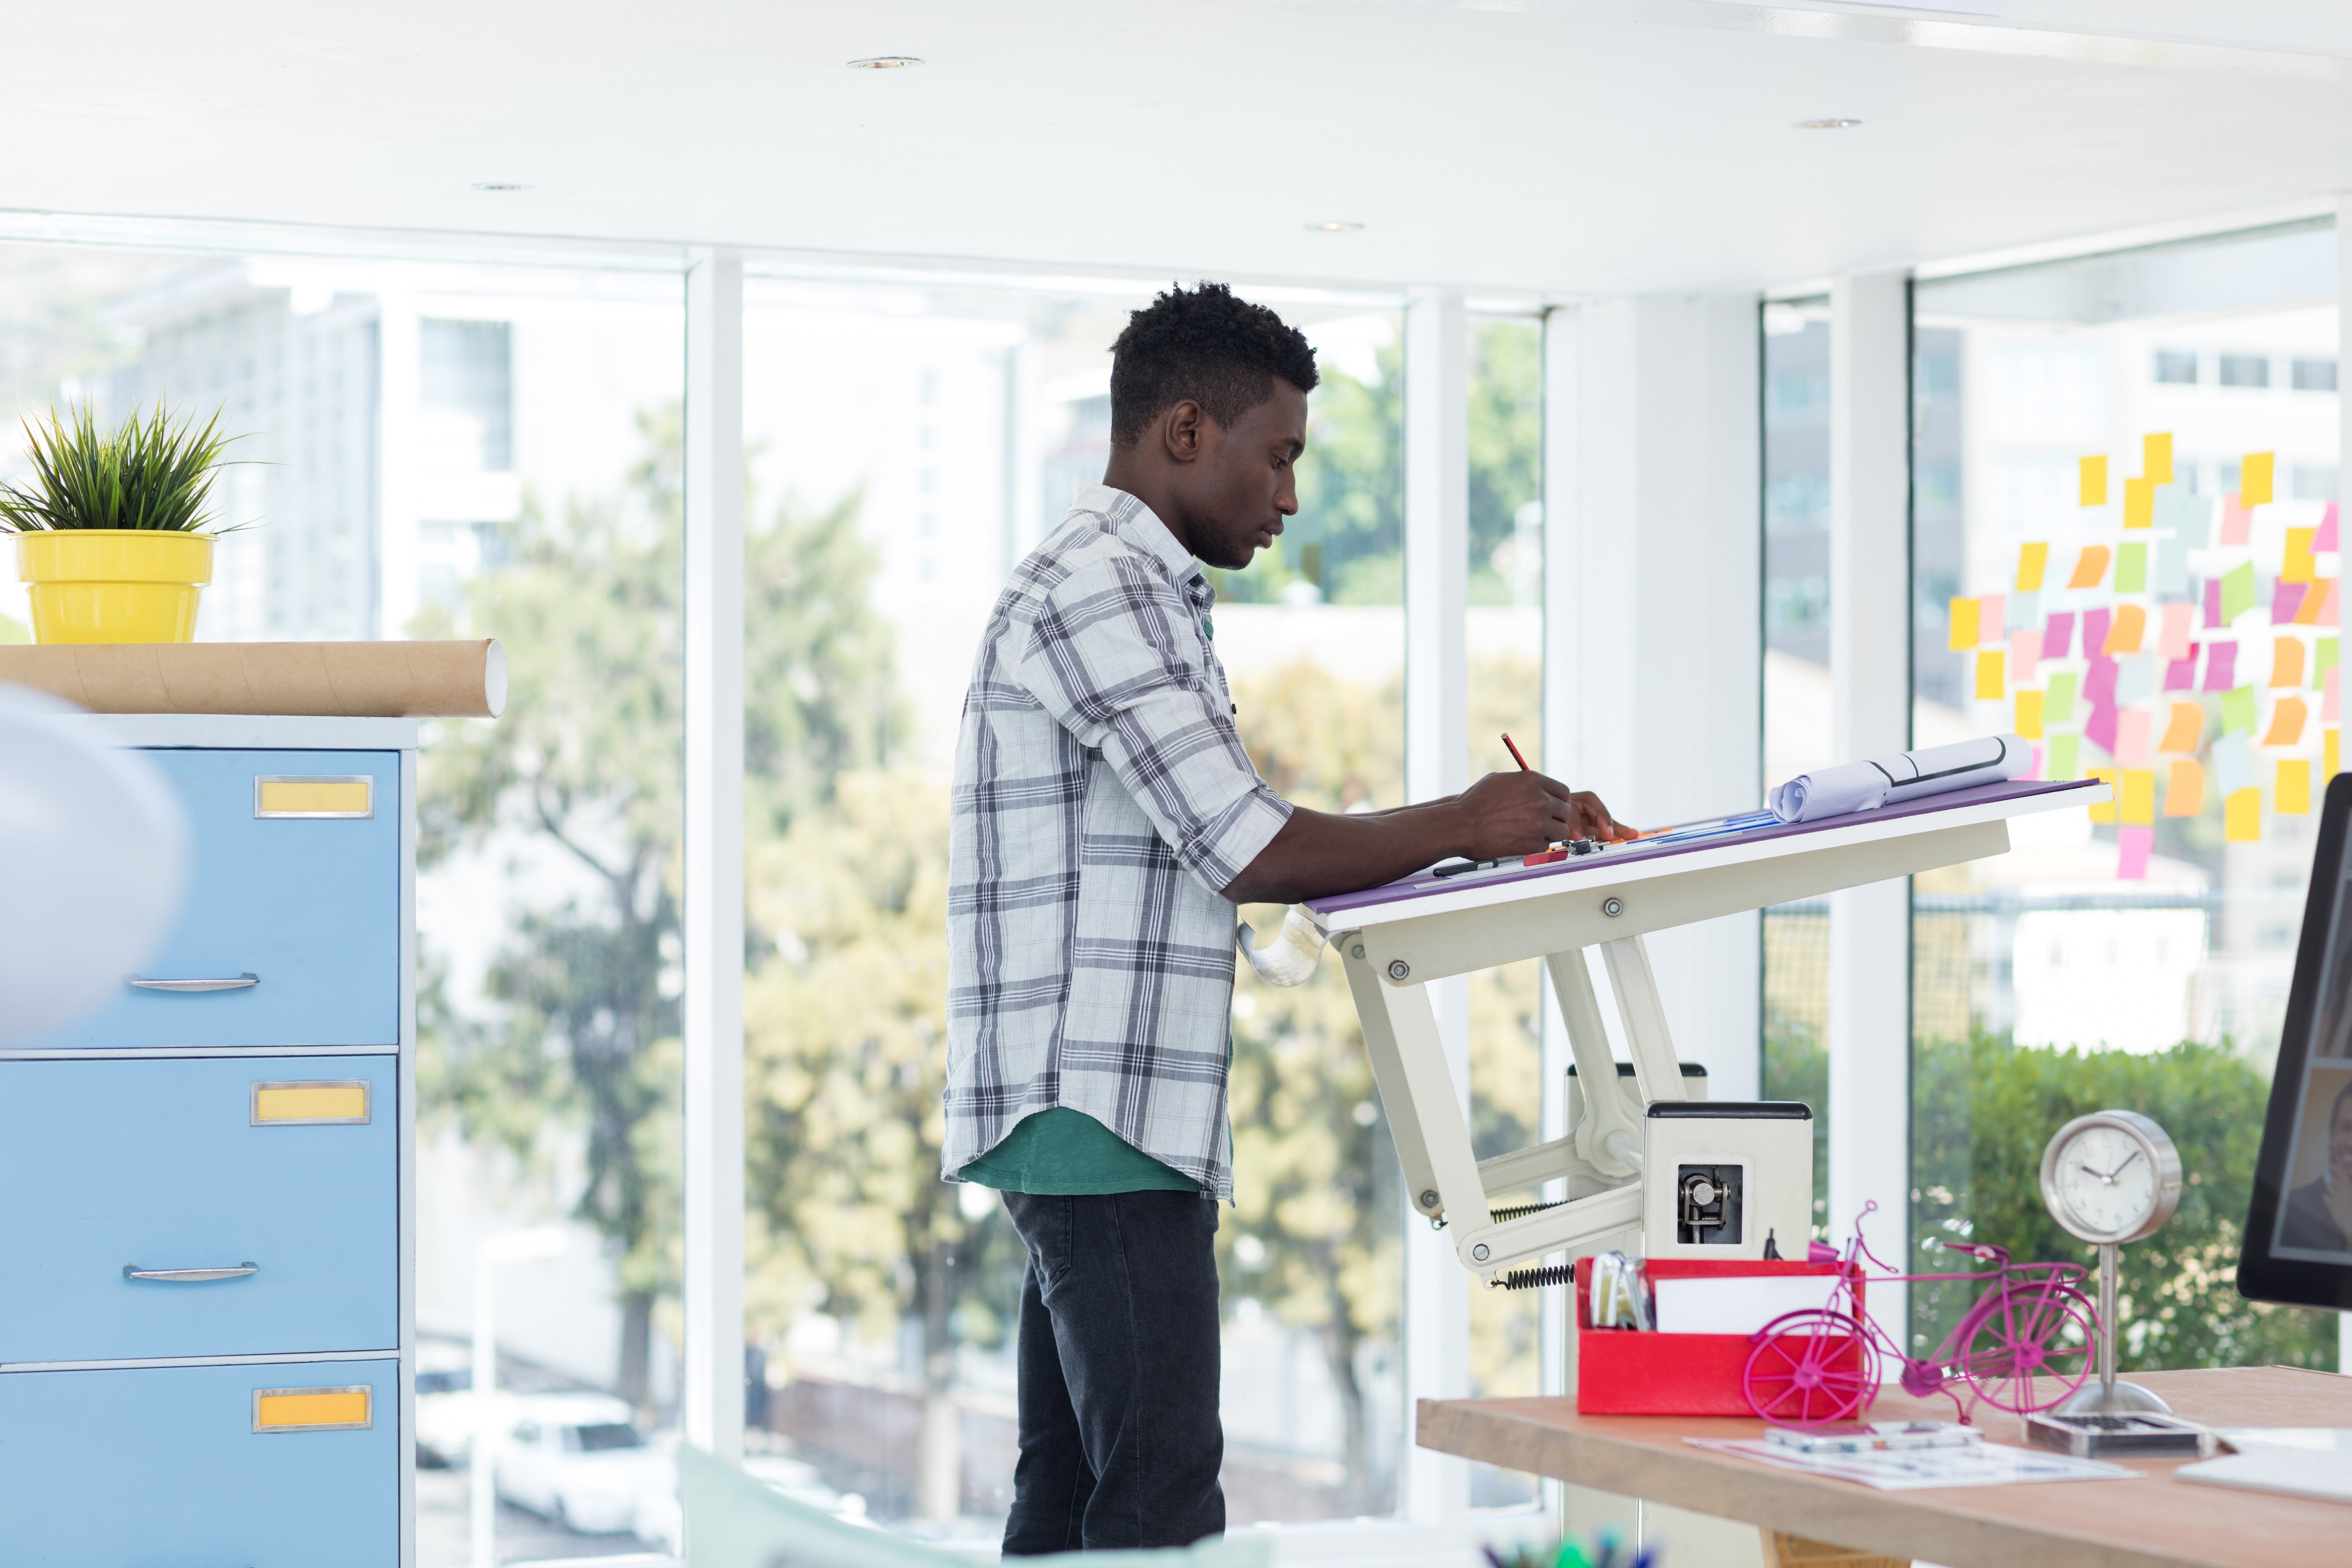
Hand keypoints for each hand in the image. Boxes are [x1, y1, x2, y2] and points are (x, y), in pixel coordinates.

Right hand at [1449, 771, 1633, 860]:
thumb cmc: (1476, 802)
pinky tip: (1521, 842)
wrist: (1462, 825)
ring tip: (1533, 833)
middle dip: (1556, 817)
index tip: (1553, 807)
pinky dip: (1537, 845)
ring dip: (1550, 832)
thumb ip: (1524, 783)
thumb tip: (1538, 788)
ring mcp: (1539, 823)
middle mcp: (1541, 800)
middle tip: (1544, 822)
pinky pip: (1547, 846)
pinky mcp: (1534, 844)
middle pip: (1566, 811)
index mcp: (1534, 781)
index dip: (1559, 800)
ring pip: (1561, 830)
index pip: (1563, 791)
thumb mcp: (1502, 780)